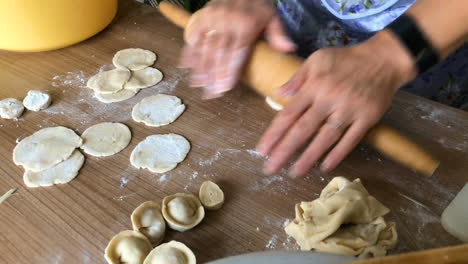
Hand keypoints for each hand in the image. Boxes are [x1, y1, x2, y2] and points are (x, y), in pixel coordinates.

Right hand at [179, 0, 295, 98]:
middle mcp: (226, 22)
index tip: (225, 87)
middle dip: (214, 75)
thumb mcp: (272, 16)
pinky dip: (189, 52)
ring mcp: (212, 19)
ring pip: (205, 47)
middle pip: (219, 53)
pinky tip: (187, 68)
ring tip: (199, 85)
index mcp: (245, 24)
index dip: (230, 71)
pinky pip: (194, 37)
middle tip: (211, 93)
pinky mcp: (201, 17)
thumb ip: (278, 34)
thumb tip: (289, 49)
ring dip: (201, 68)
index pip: (237, 52)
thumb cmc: (257, 5)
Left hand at [256, 30, 416, 176]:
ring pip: (325, 138)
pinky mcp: (367, 118)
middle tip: (271, 169)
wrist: (384, 59)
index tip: (261, 150)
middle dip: (285, 150)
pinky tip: (325, 167)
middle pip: (303, 129)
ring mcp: (349, 110)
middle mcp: (329, 100)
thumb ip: (298, 78)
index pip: (289, 114)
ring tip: (295, 173)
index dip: (274, 133)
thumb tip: (278, 93)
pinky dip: (338, 154)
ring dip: (309, 157)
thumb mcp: (317, 59)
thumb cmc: (346, 59)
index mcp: (314, 86)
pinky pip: (351, 140)